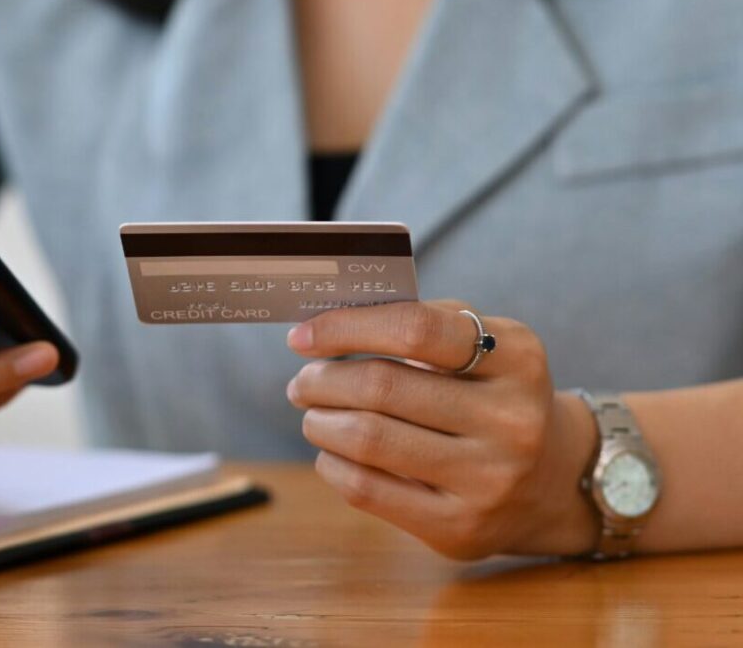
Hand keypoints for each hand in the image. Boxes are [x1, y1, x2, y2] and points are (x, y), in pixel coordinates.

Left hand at [285, 299, 598, 558]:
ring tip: (314, 415)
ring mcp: (489, 478)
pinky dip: (331, 463)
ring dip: (320, 422)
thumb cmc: (489, 395)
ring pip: (367, 439)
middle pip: (382, 386)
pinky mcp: (459, 527)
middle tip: (303, 382)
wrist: (551, 479)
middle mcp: (511, 419)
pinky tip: (332, 453)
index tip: (301, 337)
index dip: (345, 328)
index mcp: (516, 357)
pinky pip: (366, 489)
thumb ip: (417, 324)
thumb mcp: (481, 346)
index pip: (415, 328)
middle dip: (322, 380)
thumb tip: (323, 326)